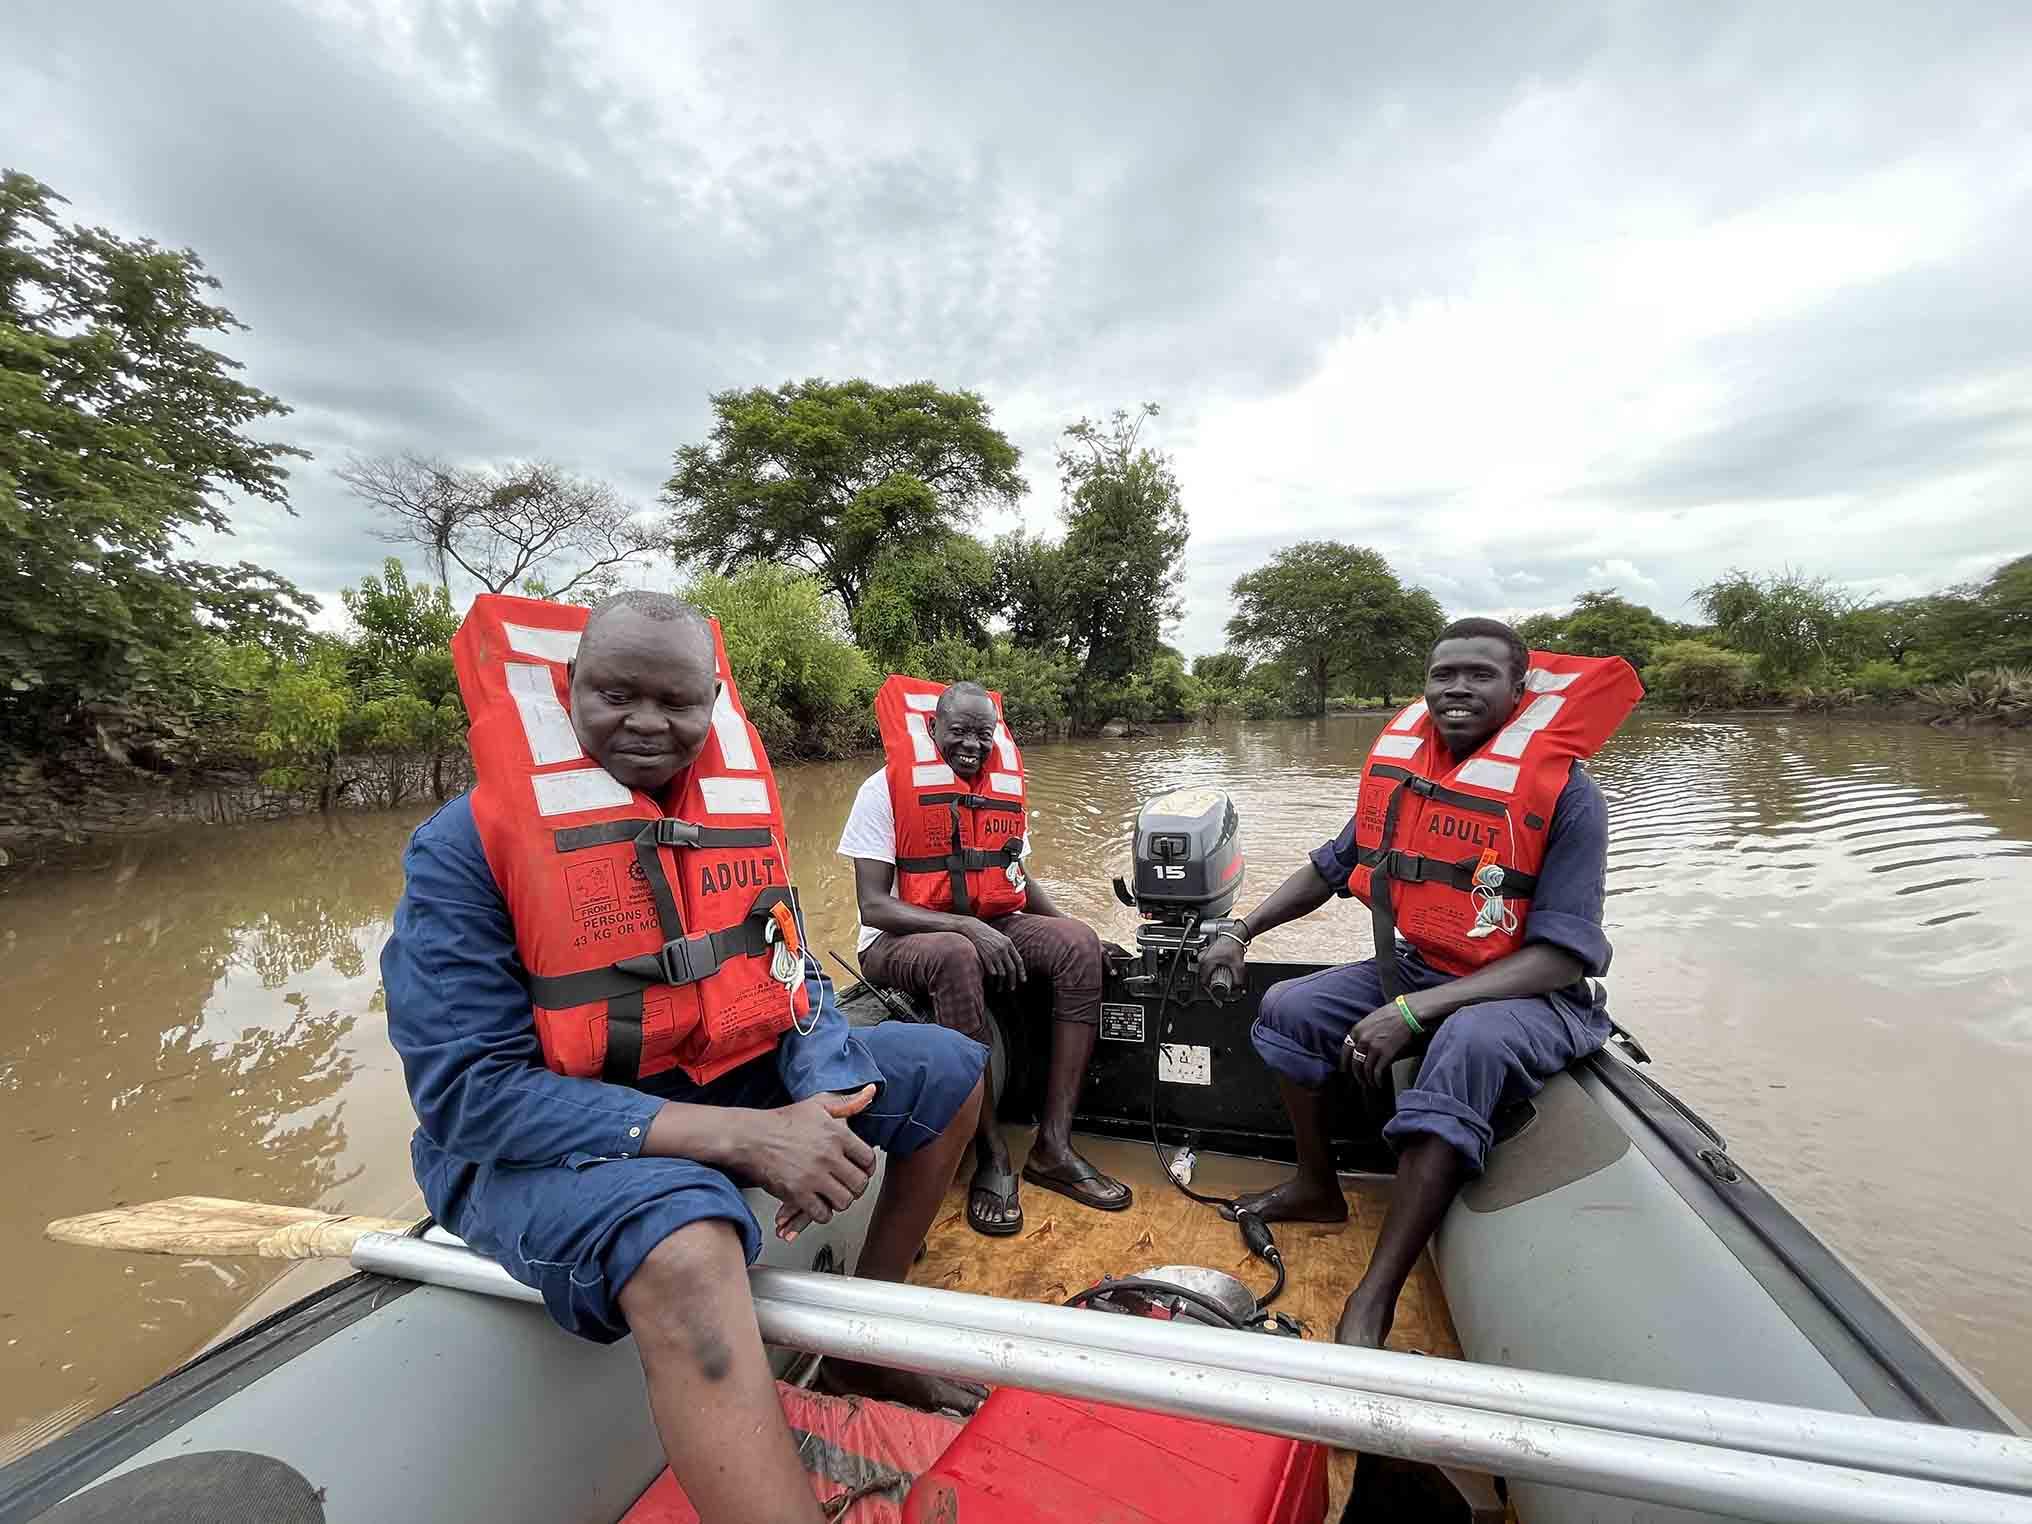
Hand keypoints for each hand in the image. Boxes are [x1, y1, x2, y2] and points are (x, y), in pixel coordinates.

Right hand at [734, 1085, 878, 1242]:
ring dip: (839, 1201)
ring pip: (844, 1201)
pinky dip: (822, 1213)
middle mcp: (828, 1155)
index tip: (859, 1170)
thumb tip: (871, 1091)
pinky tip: (817, 1204)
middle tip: (846, 1185)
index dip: (866, 1167)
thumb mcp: (818, 1104)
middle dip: (854, 1187)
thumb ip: (847, 1102)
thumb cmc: (783, 1121)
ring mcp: (813, 1176)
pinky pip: (822, 1213)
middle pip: (859, 1183)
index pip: (868, 1159)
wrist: (750, 1137)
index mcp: (837, 1134)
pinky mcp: (797, 1193)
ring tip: (832, 1194)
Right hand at [965, 921, 1025, 987]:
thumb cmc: (987, 934)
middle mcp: (1003, 949)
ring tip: (1000, 989)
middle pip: (1011, 969)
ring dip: (1001, 984)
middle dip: (1012, 981)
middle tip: (1011, 988)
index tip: (1023, 980)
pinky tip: (992, 984)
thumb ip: (1008, 949)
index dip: (1022, 972)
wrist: (973, 928)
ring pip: (1002, 973)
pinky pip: (992, 973)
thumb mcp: (1001, 938)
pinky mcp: (985, 957)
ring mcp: (994, 954)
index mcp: (1009, 943)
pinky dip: (993, 980)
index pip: (1019, 961)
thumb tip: (1015, 963)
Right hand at [1198, 934, 1245, 1002]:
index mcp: (1206, 962)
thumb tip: (1236, 987)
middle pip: (1203, 976)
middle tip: (1220, 982)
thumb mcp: (1238, 965)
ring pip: (1204, 970)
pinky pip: (1205, 965)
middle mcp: (1202, 958)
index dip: (1210, 988)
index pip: (1203, 981)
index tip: (1216, 990)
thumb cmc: (1233, 946)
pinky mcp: (1205, 953)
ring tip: (1220, 975)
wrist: (1234, 935)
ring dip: (1211, 975)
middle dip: (1211, 981)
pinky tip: (1218, 969)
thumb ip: (1238, 979)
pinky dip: (1210, 969)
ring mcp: (1203, 955)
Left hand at [1342, 1002, 1417, 1088]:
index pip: (1345, 1051)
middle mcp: (1363, 1039)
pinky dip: (1377, 1080)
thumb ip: (1365, 1031)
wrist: (1410, 1012)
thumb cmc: (1394, 1013)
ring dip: (1367, 1079)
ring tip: (1371, 1084)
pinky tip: (1379, 1083)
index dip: (1345, 1063)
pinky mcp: (1386, 1054)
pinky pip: (1377, 1072)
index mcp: (1357, 1030)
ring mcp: (1374, 1047)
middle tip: (1360, 1081)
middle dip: (1357, 1075)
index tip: (1346, 1070)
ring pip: (1365, 1070)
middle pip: (1354, 1063)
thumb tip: (1362, 1045)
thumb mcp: (1372, 1019)